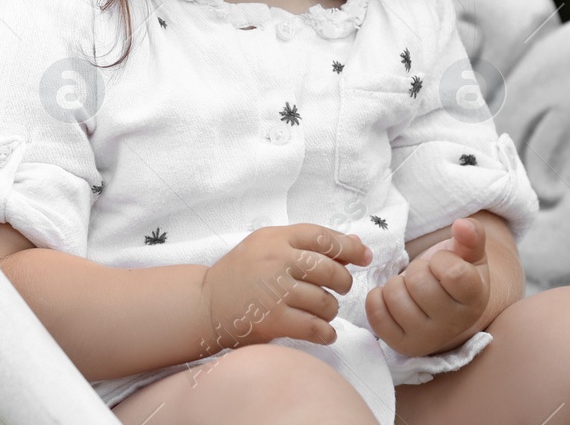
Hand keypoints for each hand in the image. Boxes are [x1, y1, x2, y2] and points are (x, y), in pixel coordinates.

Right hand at [199, 223, 372, 350]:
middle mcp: (277, 261)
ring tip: (323, 311)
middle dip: (343, 282)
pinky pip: (314, 327)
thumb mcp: (268, 245)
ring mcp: (275, 292)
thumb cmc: (241, 273)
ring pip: (325, 301)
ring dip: (331, 310)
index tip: (364, 256)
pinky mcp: (273, 321)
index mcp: (277, 239)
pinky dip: (326, 332)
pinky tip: (325, 332)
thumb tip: (353, 243)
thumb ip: (307, 243)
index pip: (323, 237)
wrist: (205, 304)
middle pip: (330, 270)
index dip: (349, 247)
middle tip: (338, 289)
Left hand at [365, 216, 490, 356]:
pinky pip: (375, 312)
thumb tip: (462, 224)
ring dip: (397, 284)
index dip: (441, 259)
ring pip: (394, 296)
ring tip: (410, 290)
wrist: (446, 311)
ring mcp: (426, 339)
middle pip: (418, 282)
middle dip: (417, 270)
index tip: (443, 264)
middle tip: (425, 277)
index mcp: (475, 300)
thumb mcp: (468, 254)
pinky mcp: (401, 345)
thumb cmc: (455, 276)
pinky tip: (394, 300)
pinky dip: (378, 298)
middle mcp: (453, 325)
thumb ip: (470, 236)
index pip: (453, 272)